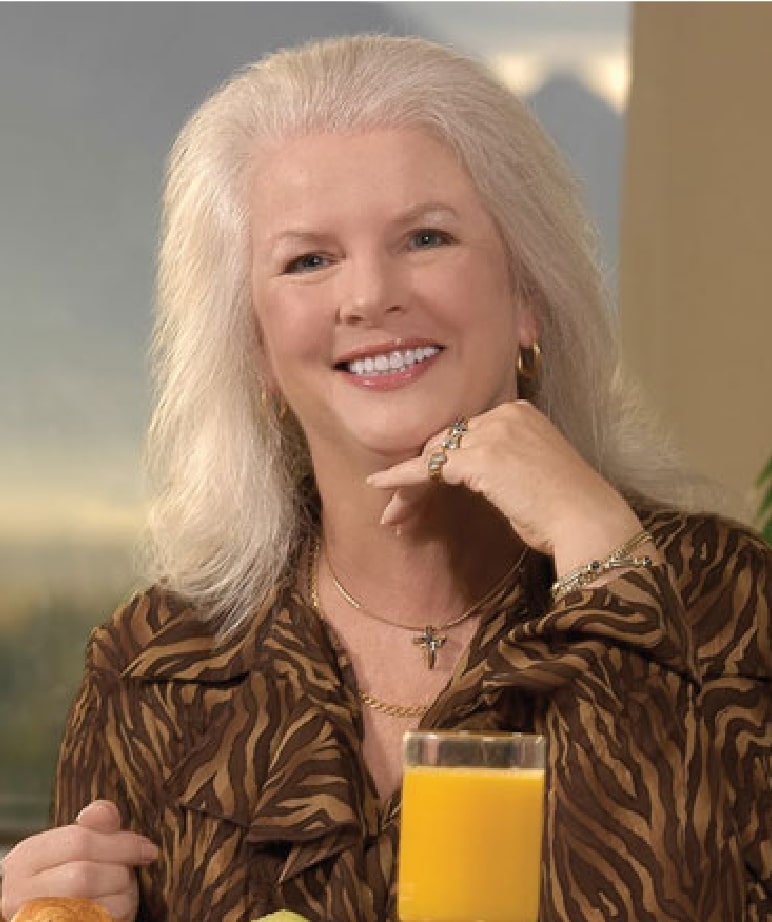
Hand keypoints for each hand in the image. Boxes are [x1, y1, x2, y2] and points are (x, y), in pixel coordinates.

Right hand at [0, 800, 157, 921]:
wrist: (50, 911)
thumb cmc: (69, 877)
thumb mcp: (78, 847)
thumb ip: (94, 827)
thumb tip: (105, 811)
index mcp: (27, 856)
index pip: (78, 841)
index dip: (121, 844)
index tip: (147, 849)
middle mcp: (18, 890)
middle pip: (83, 876)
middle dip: (118, 874)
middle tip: (131, 875)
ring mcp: (29, 917)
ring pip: (89, 906)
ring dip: (118, 898)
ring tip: (121, 893)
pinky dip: (113, 915)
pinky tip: (112, 910)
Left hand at [367, 401, 648, 574]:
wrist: (588, 520)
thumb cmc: (566, 509)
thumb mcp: (531, 472)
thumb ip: (499, 463)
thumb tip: (466, 474)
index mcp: (520, 412)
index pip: (464, 433)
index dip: (439, 462)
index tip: (423, 489)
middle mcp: (505, 414)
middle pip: (444, 442)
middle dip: (419, 476)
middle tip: (399, 508)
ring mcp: (492, 433)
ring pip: (433, 456)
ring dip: (408, 486)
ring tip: (394, 516)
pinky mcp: (480, 458)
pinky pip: (428, 467)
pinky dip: (401, 478)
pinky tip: (381, 487)